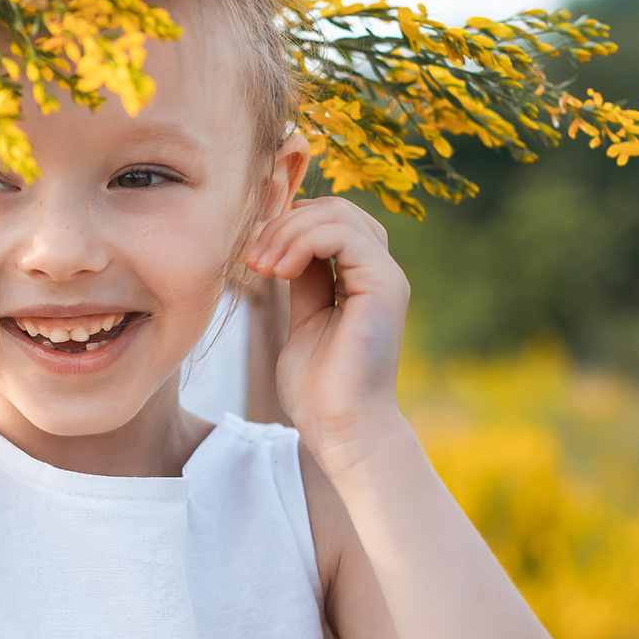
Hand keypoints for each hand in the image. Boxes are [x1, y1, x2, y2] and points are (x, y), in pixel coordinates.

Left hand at [244, 196, 411, 471]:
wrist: (341, 429)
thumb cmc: (318, 388)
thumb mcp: (303, 319)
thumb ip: (302, 279)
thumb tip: (284, 244)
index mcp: (361, 278)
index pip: (328, 220)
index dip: (286, 225)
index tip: (252, 257)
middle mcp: (379, 272)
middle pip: (334, 209)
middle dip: (283, 224)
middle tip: (252, 259)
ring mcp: (386, 277)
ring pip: (337, 215)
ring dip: (287, 232)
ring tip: (261, 266)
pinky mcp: (384, 286)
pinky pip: (344, 234)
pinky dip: (303, 241)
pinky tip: (278, 271)